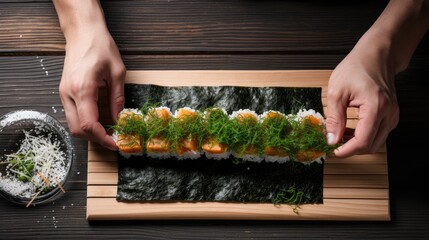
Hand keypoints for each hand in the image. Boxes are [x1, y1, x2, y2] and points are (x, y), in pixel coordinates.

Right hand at [59, 24, 124, 149]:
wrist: (82, 31)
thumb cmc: (100, 46)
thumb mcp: (117, 72)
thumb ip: (118, 99)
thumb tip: (120, 120)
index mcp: (82, 89)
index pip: (89, 124)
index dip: (103, 138)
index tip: (115, 144)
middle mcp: (68, 93)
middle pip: (78, 129)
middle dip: (96, 138)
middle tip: (113, 139)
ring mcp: (63, 93)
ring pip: (72, 124)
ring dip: (89, 132)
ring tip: (107, 131)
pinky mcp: (64, 91)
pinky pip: (72, 115)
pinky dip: (84, 123)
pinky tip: (99, 120)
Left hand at [325, 42, 399, 157]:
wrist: (376, 55)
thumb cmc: (357, 67)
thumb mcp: (337, 92)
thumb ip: (334, 118)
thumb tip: (331, 139)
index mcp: (376, 107)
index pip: (363, 142)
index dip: (346, 151)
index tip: (333, 151)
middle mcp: (389, 113)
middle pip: (371, 146)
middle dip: (351, 149)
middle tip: (333, 143)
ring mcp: (392, 115)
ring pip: (376, 142)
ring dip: (357, 144)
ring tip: (340, 136)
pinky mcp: (391, 114)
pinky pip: (379, 133)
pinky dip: (364, 137)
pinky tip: (350, 130)